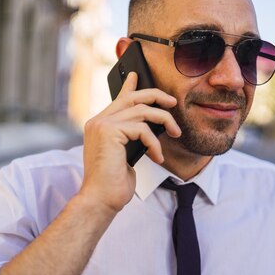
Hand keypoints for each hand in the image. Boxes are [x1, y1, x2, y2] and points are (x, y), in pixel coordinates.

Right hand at [80, 72, 180, 213]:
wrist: (100, 199)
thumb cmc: (112, 183)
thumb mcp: (125, 155)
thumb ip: (130, 137)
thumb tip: (148, 126)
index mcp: (98, 125)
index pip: (118, 99)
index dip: (129, 86)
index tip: (137, 75)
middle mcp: (97, 121)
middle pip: (132, 98)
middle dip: (156, 96)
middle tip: (173, 103)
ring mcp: (102, 124)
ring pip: (142, 110)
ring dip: (164, 120)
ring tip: (176, 133)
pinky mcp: (109, 131)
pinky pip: (142, 129)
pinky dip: (155, 143)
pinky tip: (157, 157)